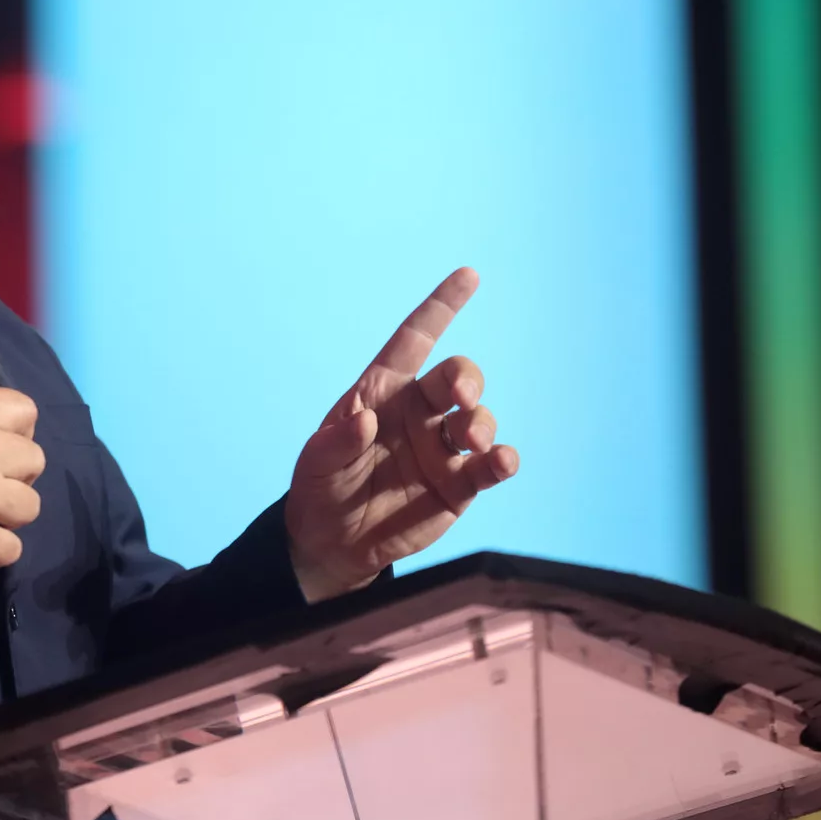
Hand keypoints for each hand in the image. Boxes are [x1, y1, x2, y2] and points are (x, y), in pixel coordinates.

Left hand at [284, 267, 518, 600]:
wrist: (331, 543)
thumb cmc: (321, 486)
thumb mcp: (317, 463)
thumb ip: (338, 441)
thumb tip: (366, 419)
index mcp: (382, 392)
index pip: (415, 340)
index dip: (441, 308)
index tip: (468, 276)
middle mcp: (419, 413)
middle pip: (456, 378)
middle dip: (466, 380)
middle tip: (461, 399)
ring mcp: (442, 448)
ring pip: (478, 420)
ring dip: (482, 424)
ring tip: (472, 442)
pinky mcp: (458, 486)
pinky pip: (489, 467)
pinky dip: (503, 461)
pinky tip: (502, 461)